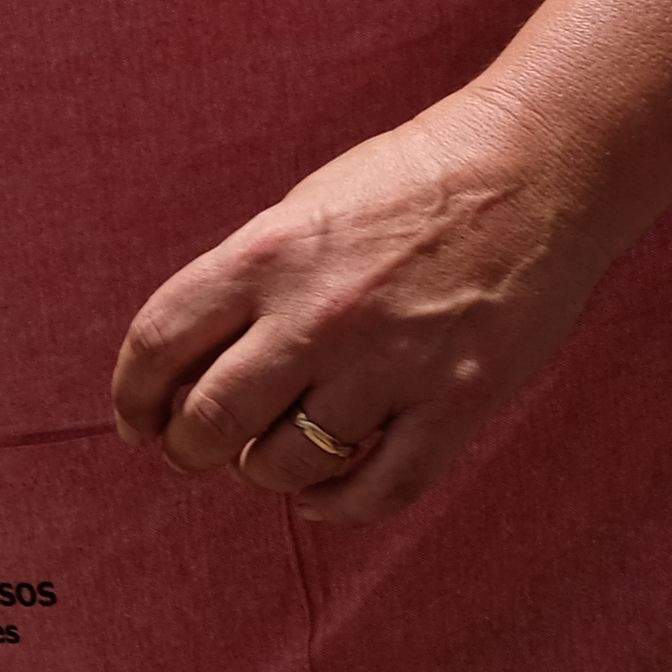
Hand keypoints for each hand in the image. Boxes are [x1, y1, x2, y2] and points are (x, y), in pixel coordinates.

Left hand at [110, 87, 615, 526]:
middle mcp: (318, 313)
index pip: (157, 344)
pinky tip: (319, 494)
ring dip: (261, 474)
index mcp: (266, 254)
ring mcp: (391, 363)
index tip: (138, 421)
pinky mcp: (458, 400)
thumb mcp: (302, 211)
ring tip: (267, 459)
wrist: (539, 165)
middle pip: (208, 420)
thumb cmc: (410, 185)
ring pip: (284, 466)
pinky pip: (376, 491)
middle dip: (187, 449)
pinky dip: (333, 506)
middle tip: (196, 451)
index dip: (133, 397)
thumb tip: (185, 372)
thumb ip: (245, 286)